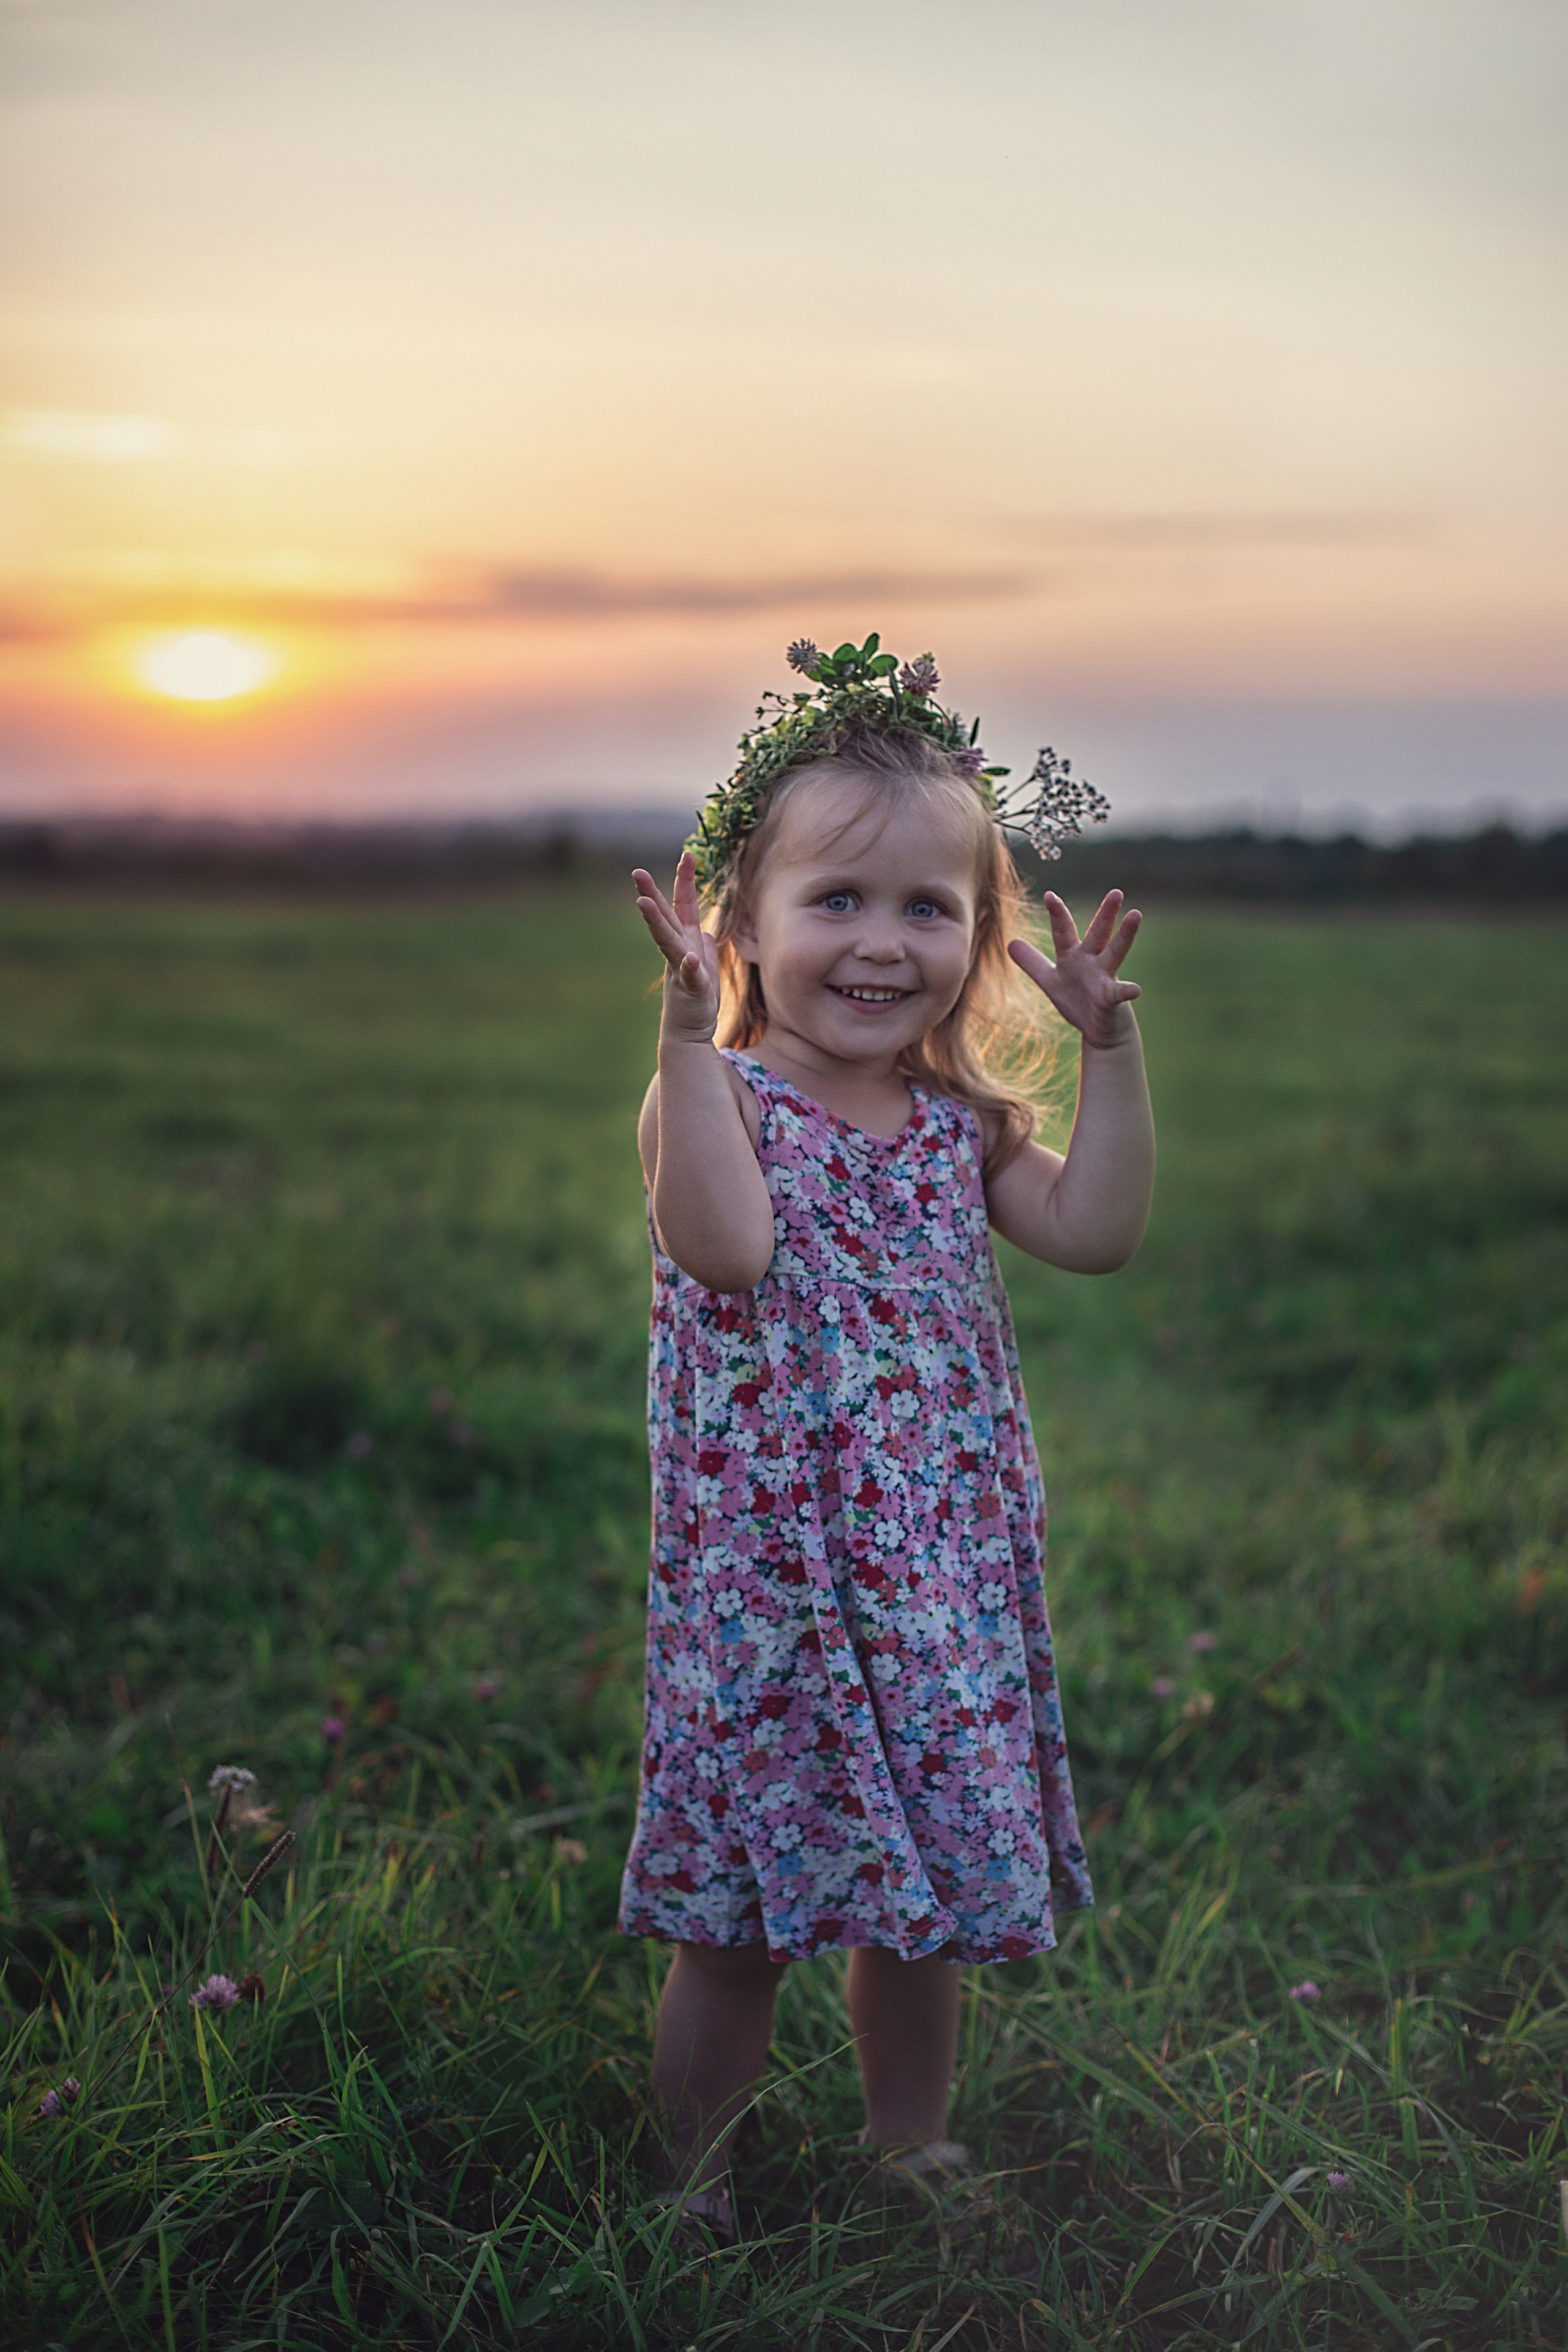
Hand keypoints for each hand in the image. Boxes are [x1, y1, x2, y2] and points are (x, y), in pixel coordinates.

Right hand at [633, 851, 722, 1044]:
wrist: (689, 1034)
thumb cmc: (697, 999)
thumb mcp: (704, 966)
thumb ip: (702, 946)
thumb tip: (704, 932)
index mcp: (685, 941)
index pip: (683, 906)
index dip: (685, 881)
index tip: (687, 854)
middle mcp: (678, 951)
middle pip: (664, 918)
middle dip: (651, 894)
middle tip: (637, 873)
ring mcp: (680, 970)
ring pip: (668, 942)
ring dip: (656, 923)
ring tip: (643, 903)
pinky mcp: (690, 991)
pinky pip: (691, 978)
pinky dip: (690, 968)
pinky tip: (690, 959)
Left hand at [1008, 890, 1142, 1048]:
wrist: (1099, 1030)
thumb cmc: (1077, 1001)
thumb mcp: (1050, 981)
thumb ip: (1032, 962)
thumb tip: (1010, 942)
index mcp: (1073, 956)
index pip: (1064, 931)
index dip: (1057, 914)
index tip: (1049, 895)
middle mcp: (1091, 961)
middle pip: (1098, 933)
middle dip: (1106, 913)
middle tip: (1116, 892)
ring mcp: (1104, 978)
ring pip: (1115, 953)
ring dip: (1124, 935)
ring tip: (1135, 915)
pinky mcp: (1112, 999)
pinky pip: (1120, 993)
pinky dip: (1127, 991)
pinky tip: (1135, 989)